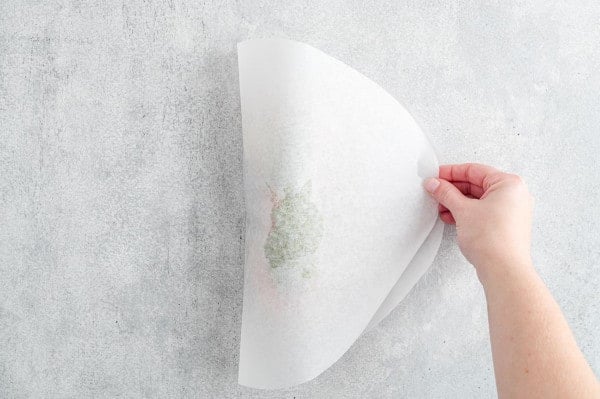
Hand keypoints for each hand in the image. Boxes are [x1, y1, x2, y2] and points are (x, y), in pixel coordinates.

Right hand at [423, 163, 533, 282]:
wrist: (503, 270)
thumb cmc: (493, 240)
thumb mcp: (462, 210)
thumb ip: (446, 193)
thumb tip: (435, 184)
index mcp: (509, 184)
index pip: (474, 170)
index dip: (451, 172)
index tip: (436, 176)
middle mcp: (514, 195)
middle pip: (476, 184)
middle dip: (453, 189)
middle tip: (435, 191)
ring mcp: (512, 211)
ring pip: (479, 199)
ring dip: (457, 202)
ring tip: (441, 206)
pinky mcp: (506, 225)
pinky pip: (484, 211)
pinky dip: (467, 213)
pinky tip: (452, 217)